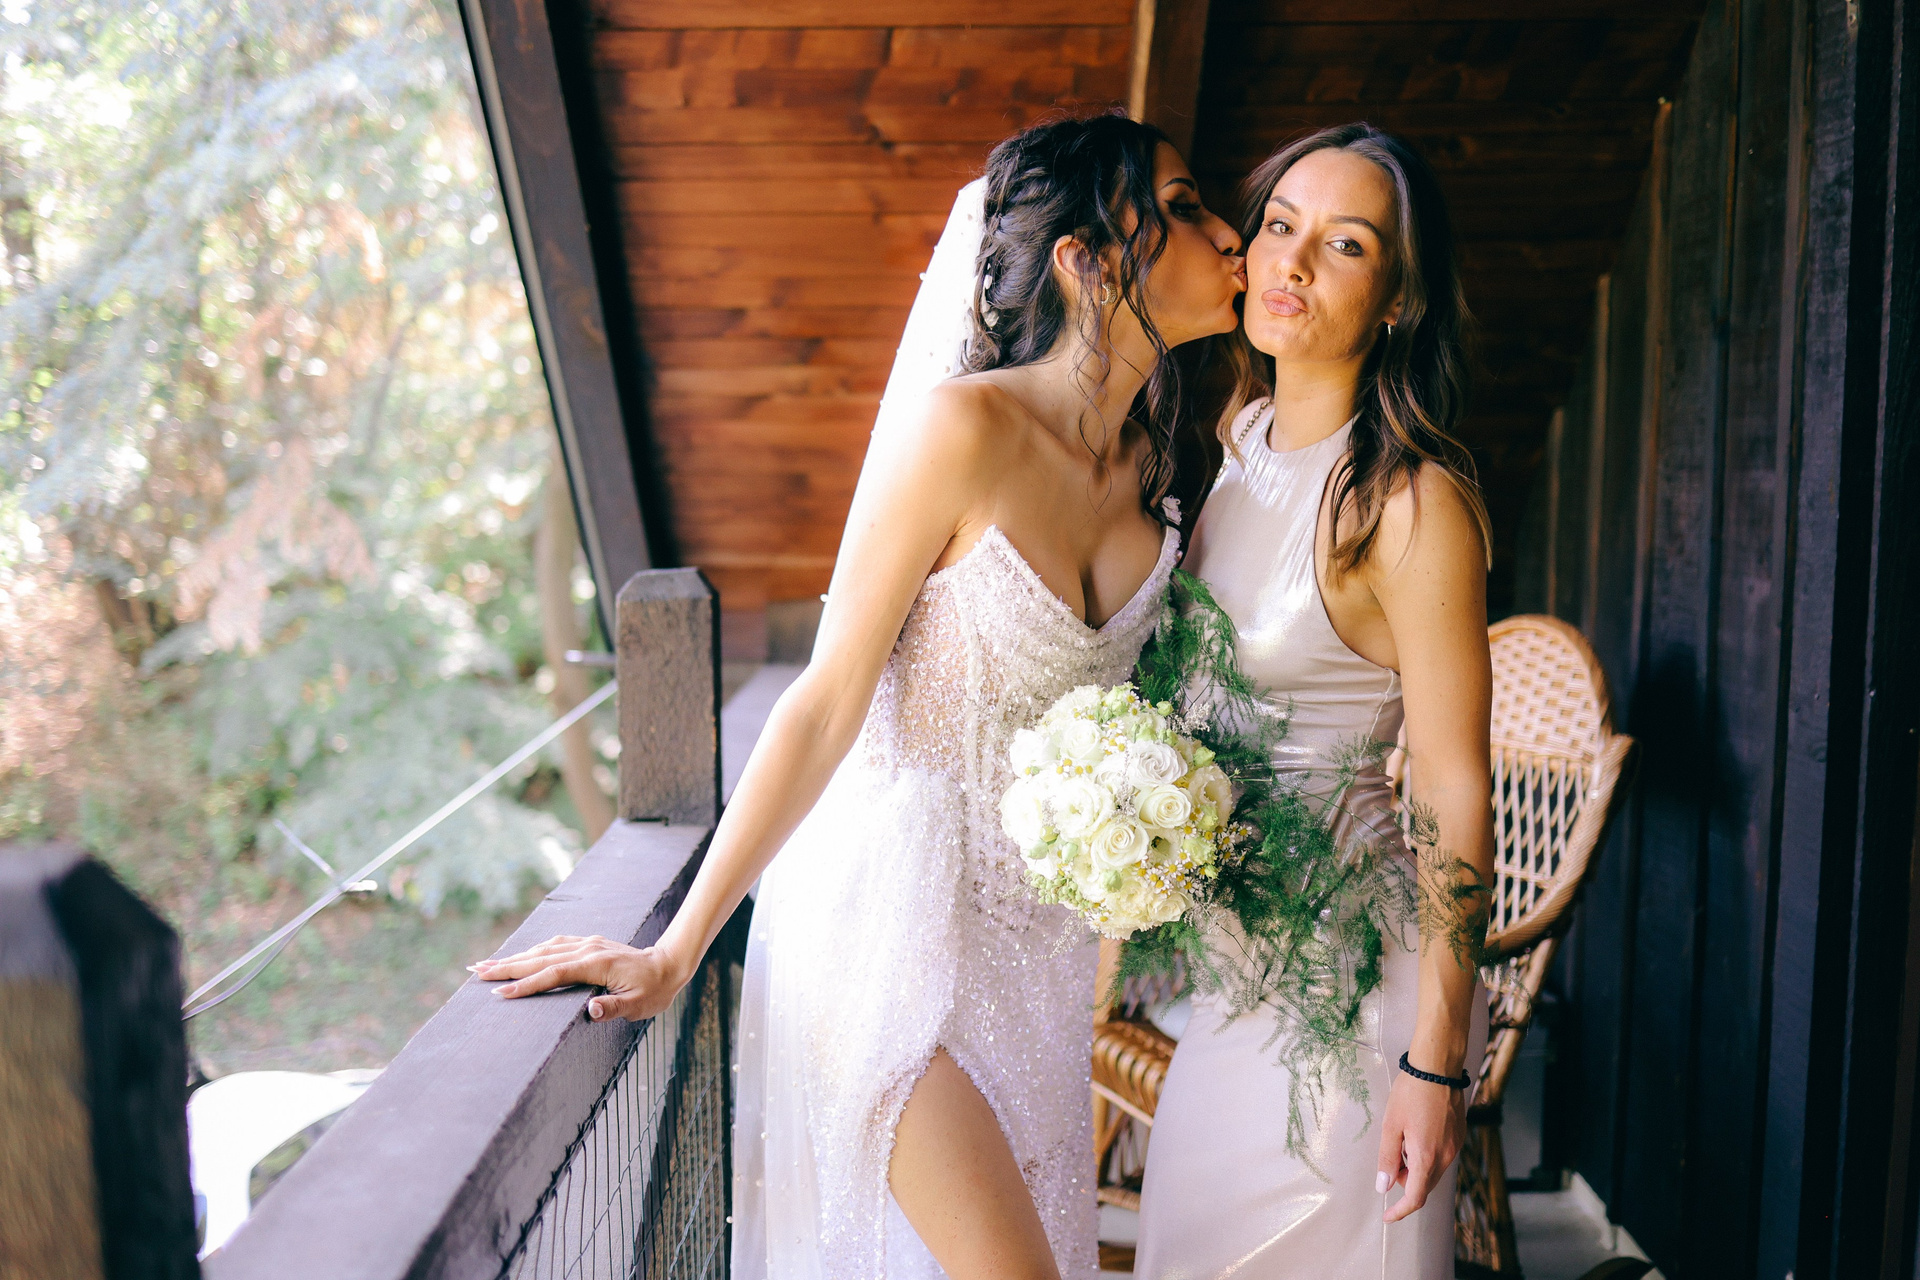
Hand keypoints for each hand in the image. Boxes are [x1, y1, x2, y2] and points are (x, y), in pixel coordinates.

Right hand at [471, 934, 689, 1022]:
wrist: (669, 964)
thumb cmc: (654, 990)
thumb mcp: (639, 1005)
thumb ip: (614, 1008)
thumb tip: (590, 1011)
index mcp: (596, 964)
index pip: (553, 974)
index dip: (527, 984)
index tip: (501, 994)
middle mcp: (587, 949)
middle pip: (540, 957)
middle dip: (507, 965)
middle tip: (476, 972)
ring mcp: (587, 944)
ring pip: (544, 948)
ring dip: (515, 956)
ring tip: (486, 964)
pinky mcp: (588, 944)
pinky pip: (554, 945)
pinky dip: (533, 950)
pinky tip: (520, 956)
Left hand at [1374, 1069, 1466, 1221]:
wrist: (1437, 1068)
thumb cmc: (1410, 1093)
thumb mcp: (1390, 1126)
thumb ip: (1387, 1158)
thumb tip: (1384, 1187)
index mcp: (1427, 1157)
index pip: (1416, 1197)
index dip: (1401, 1211)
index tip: (1387, 1216)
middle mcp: (1446, 1156)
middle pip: (1425, 1185)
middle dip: (1405, 1182)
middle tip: (1390, 1161)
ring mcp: (1455, 1146)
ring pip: (1433, 1171)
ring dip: (1416, 1167)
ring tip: (1402, 1140)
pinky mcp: (1459, 1136)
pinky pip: (1442, 1157)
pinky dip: (1427, 1155)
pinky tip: (1417, 1133)